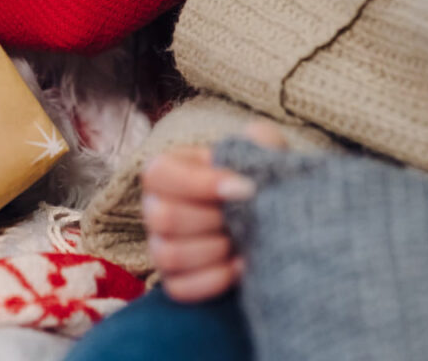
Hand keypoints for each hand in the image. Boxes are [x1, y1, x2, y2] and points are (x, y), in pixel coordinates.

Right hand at [141, 122, 287, 302]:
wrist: (272, 219)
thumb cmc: (259, 179)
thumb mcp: (262, 151)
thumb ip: (256, 140)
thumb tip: (246, 159)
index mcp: (167, 170)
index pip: (158, 173)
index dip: (200, 183)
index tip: (244, 188)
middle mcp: (155, 207)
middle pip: (162, 217)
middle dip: (211, 219)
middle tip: (243, 217)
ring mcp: (161, 247)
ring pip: (168, 254)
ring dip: (214, 249)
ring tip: (242, 240)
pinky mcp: (175, 280)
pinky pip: (179, 288)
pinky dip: (214, 279)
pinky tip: (241, 265)